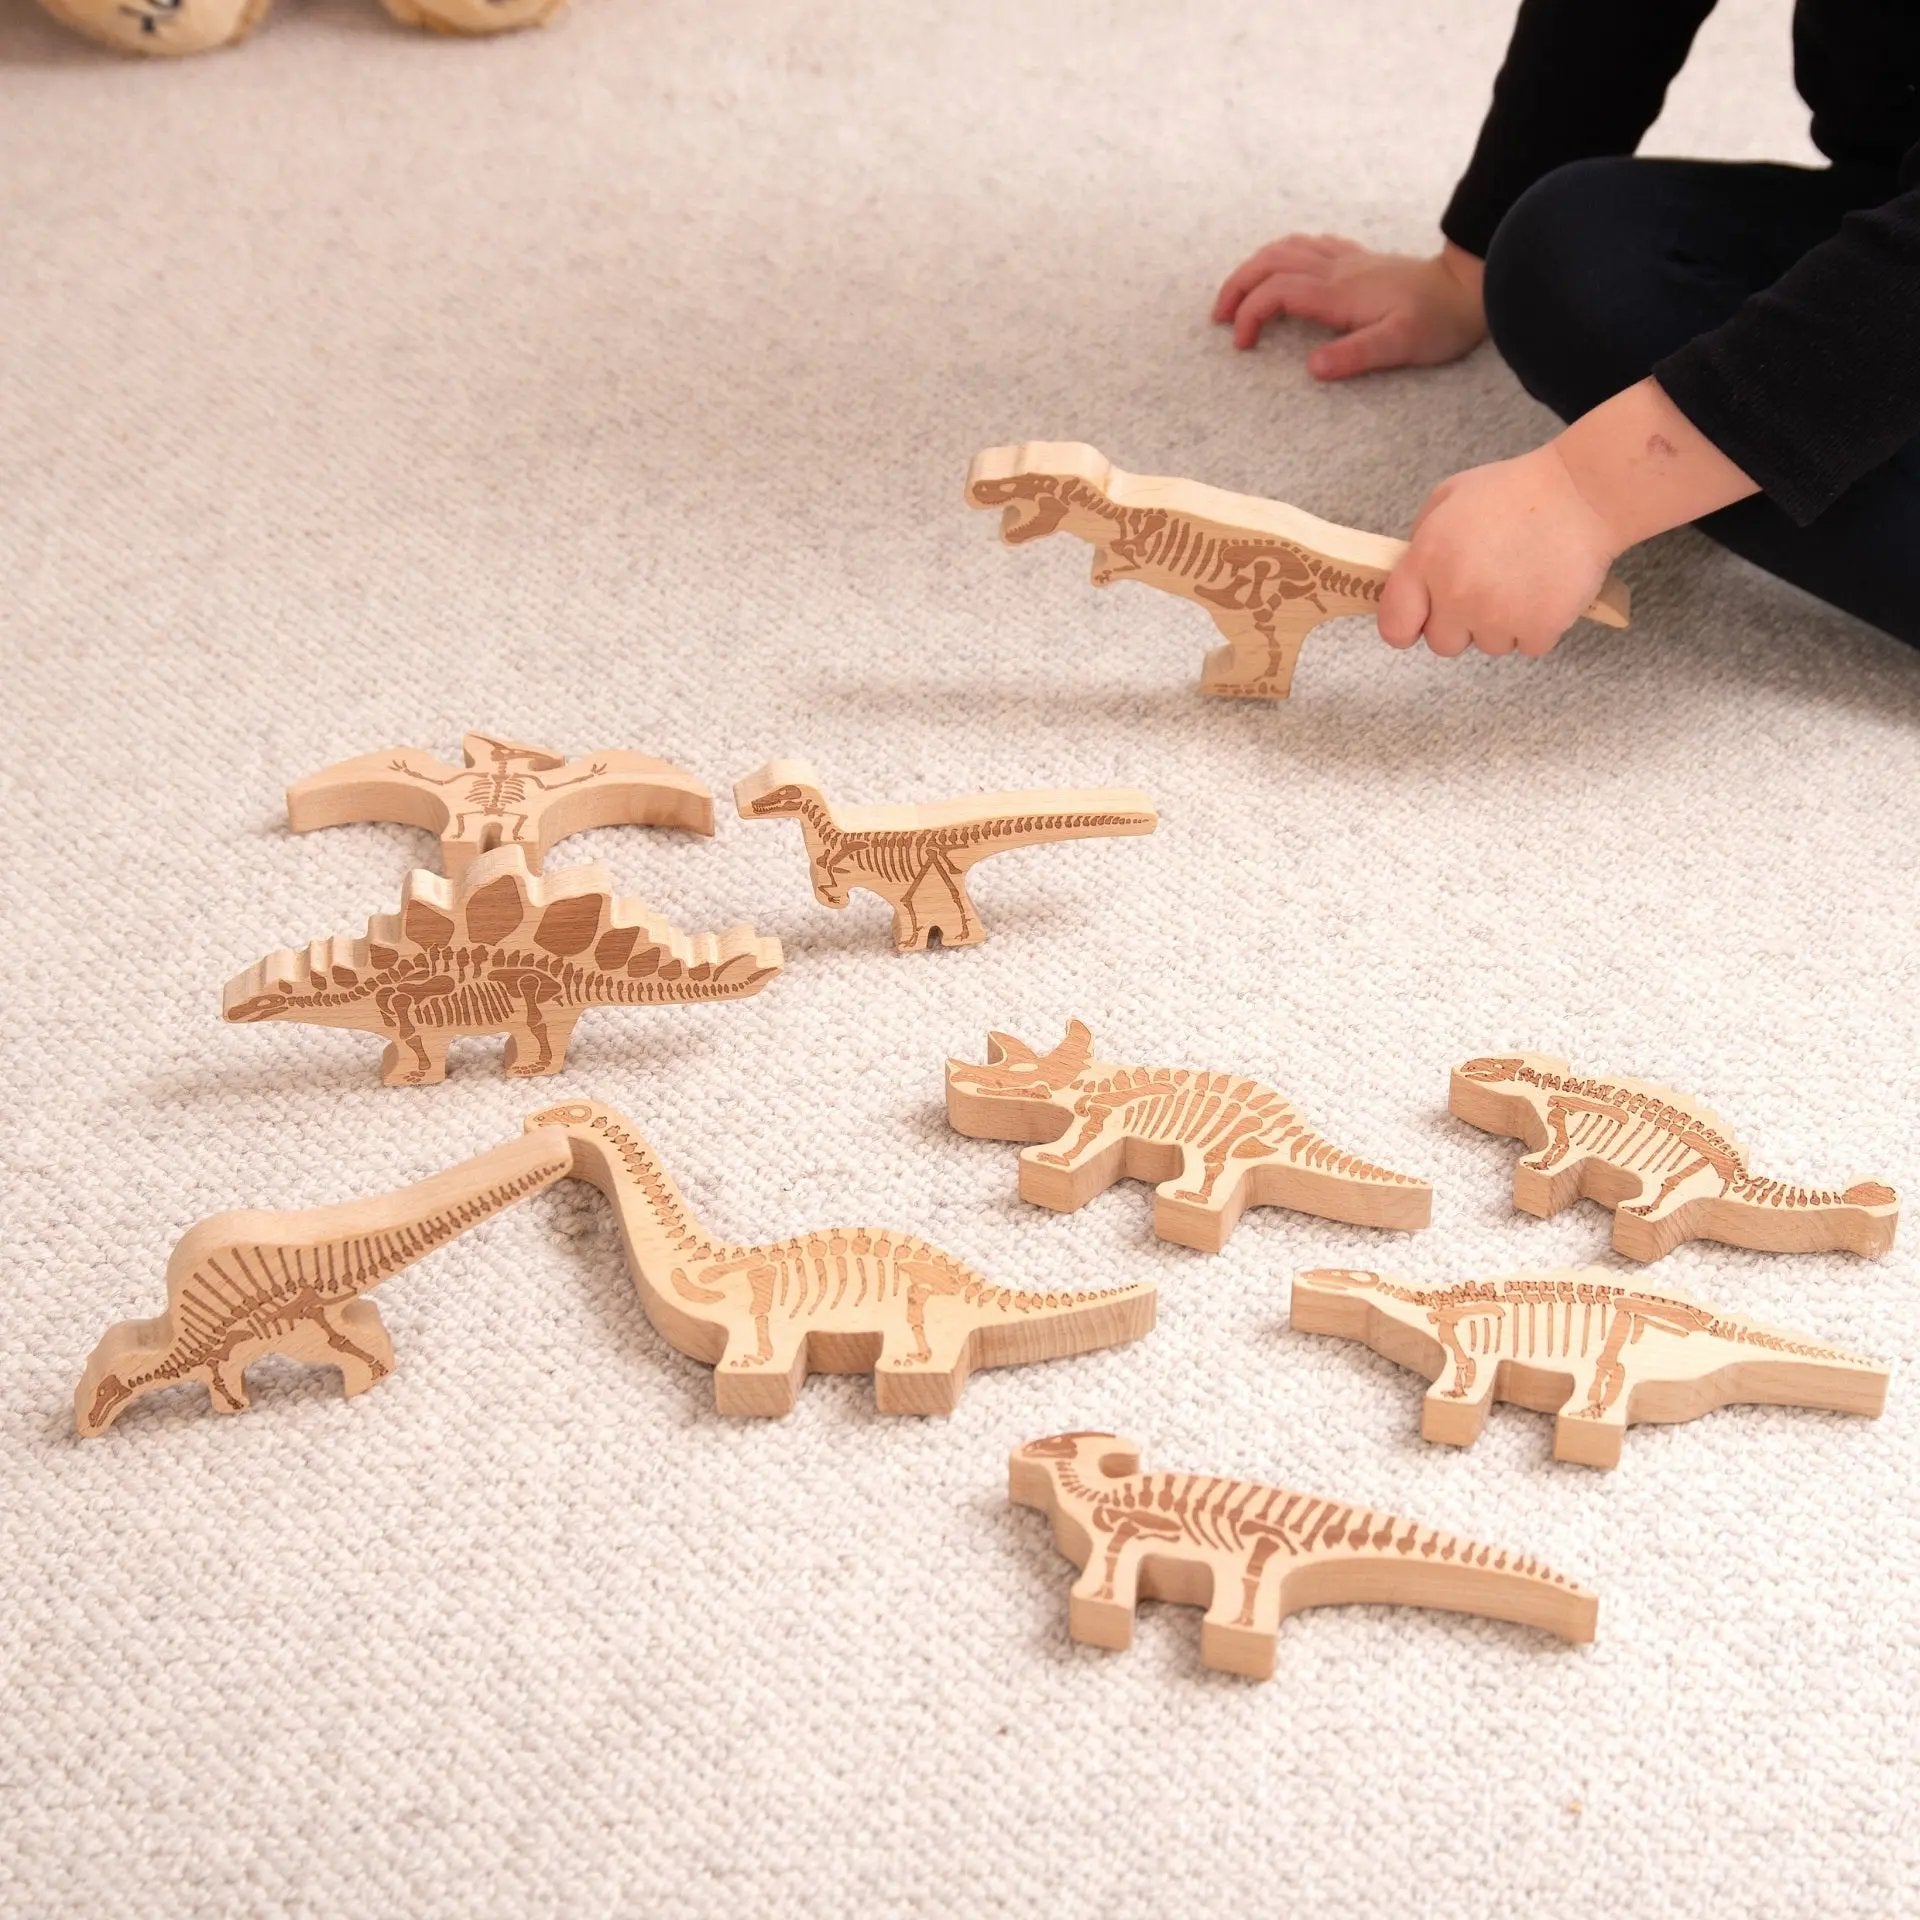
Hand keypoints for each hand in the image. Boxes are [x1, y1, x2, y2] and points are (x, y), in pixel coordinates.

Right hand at [1212, 236, 1487, 378]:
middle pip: (1271, 262)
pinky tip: (1282, 269)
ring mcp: (1347, 260)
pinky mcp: (1359, 259)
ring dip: (1254, 267)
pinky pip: (1310, 244)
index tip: (1241, 343)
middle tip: (1219, 316)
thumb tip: (1312, 368)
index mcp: (1338, 292)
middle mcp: (1337, 269)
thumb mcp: (1399, 345)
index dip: (1250, 314)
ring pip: (1286, 247)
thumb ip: (1355, 355)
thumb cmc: (1438, 322)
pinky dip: (1283, 254)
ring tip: (1237, 294)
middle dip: (1237, 286)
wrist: (1470, 289)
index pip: (1277, 292)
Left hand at [1378, 445, 1618, 657]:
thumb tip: (1411, 580)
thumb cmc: (1515, 491)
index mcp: (1427, 561)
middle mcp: (1457, 595)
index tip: (1423, 617)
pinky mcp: (1538, 628)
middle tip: (1487, 588)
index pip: (1394, 627)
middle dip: (1461, 623)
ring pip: (1489, 646)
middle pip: (1443, 644)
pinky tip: (1545, 590)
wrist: (1583, 493)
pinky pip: (1528, 646)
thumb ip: (1421, 543)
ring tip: (1522, 580)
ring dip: (1503, 623)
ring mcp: (1498, 616)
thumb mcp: (1449, 499)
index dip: (1408, 625)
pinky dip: (1539, 626)